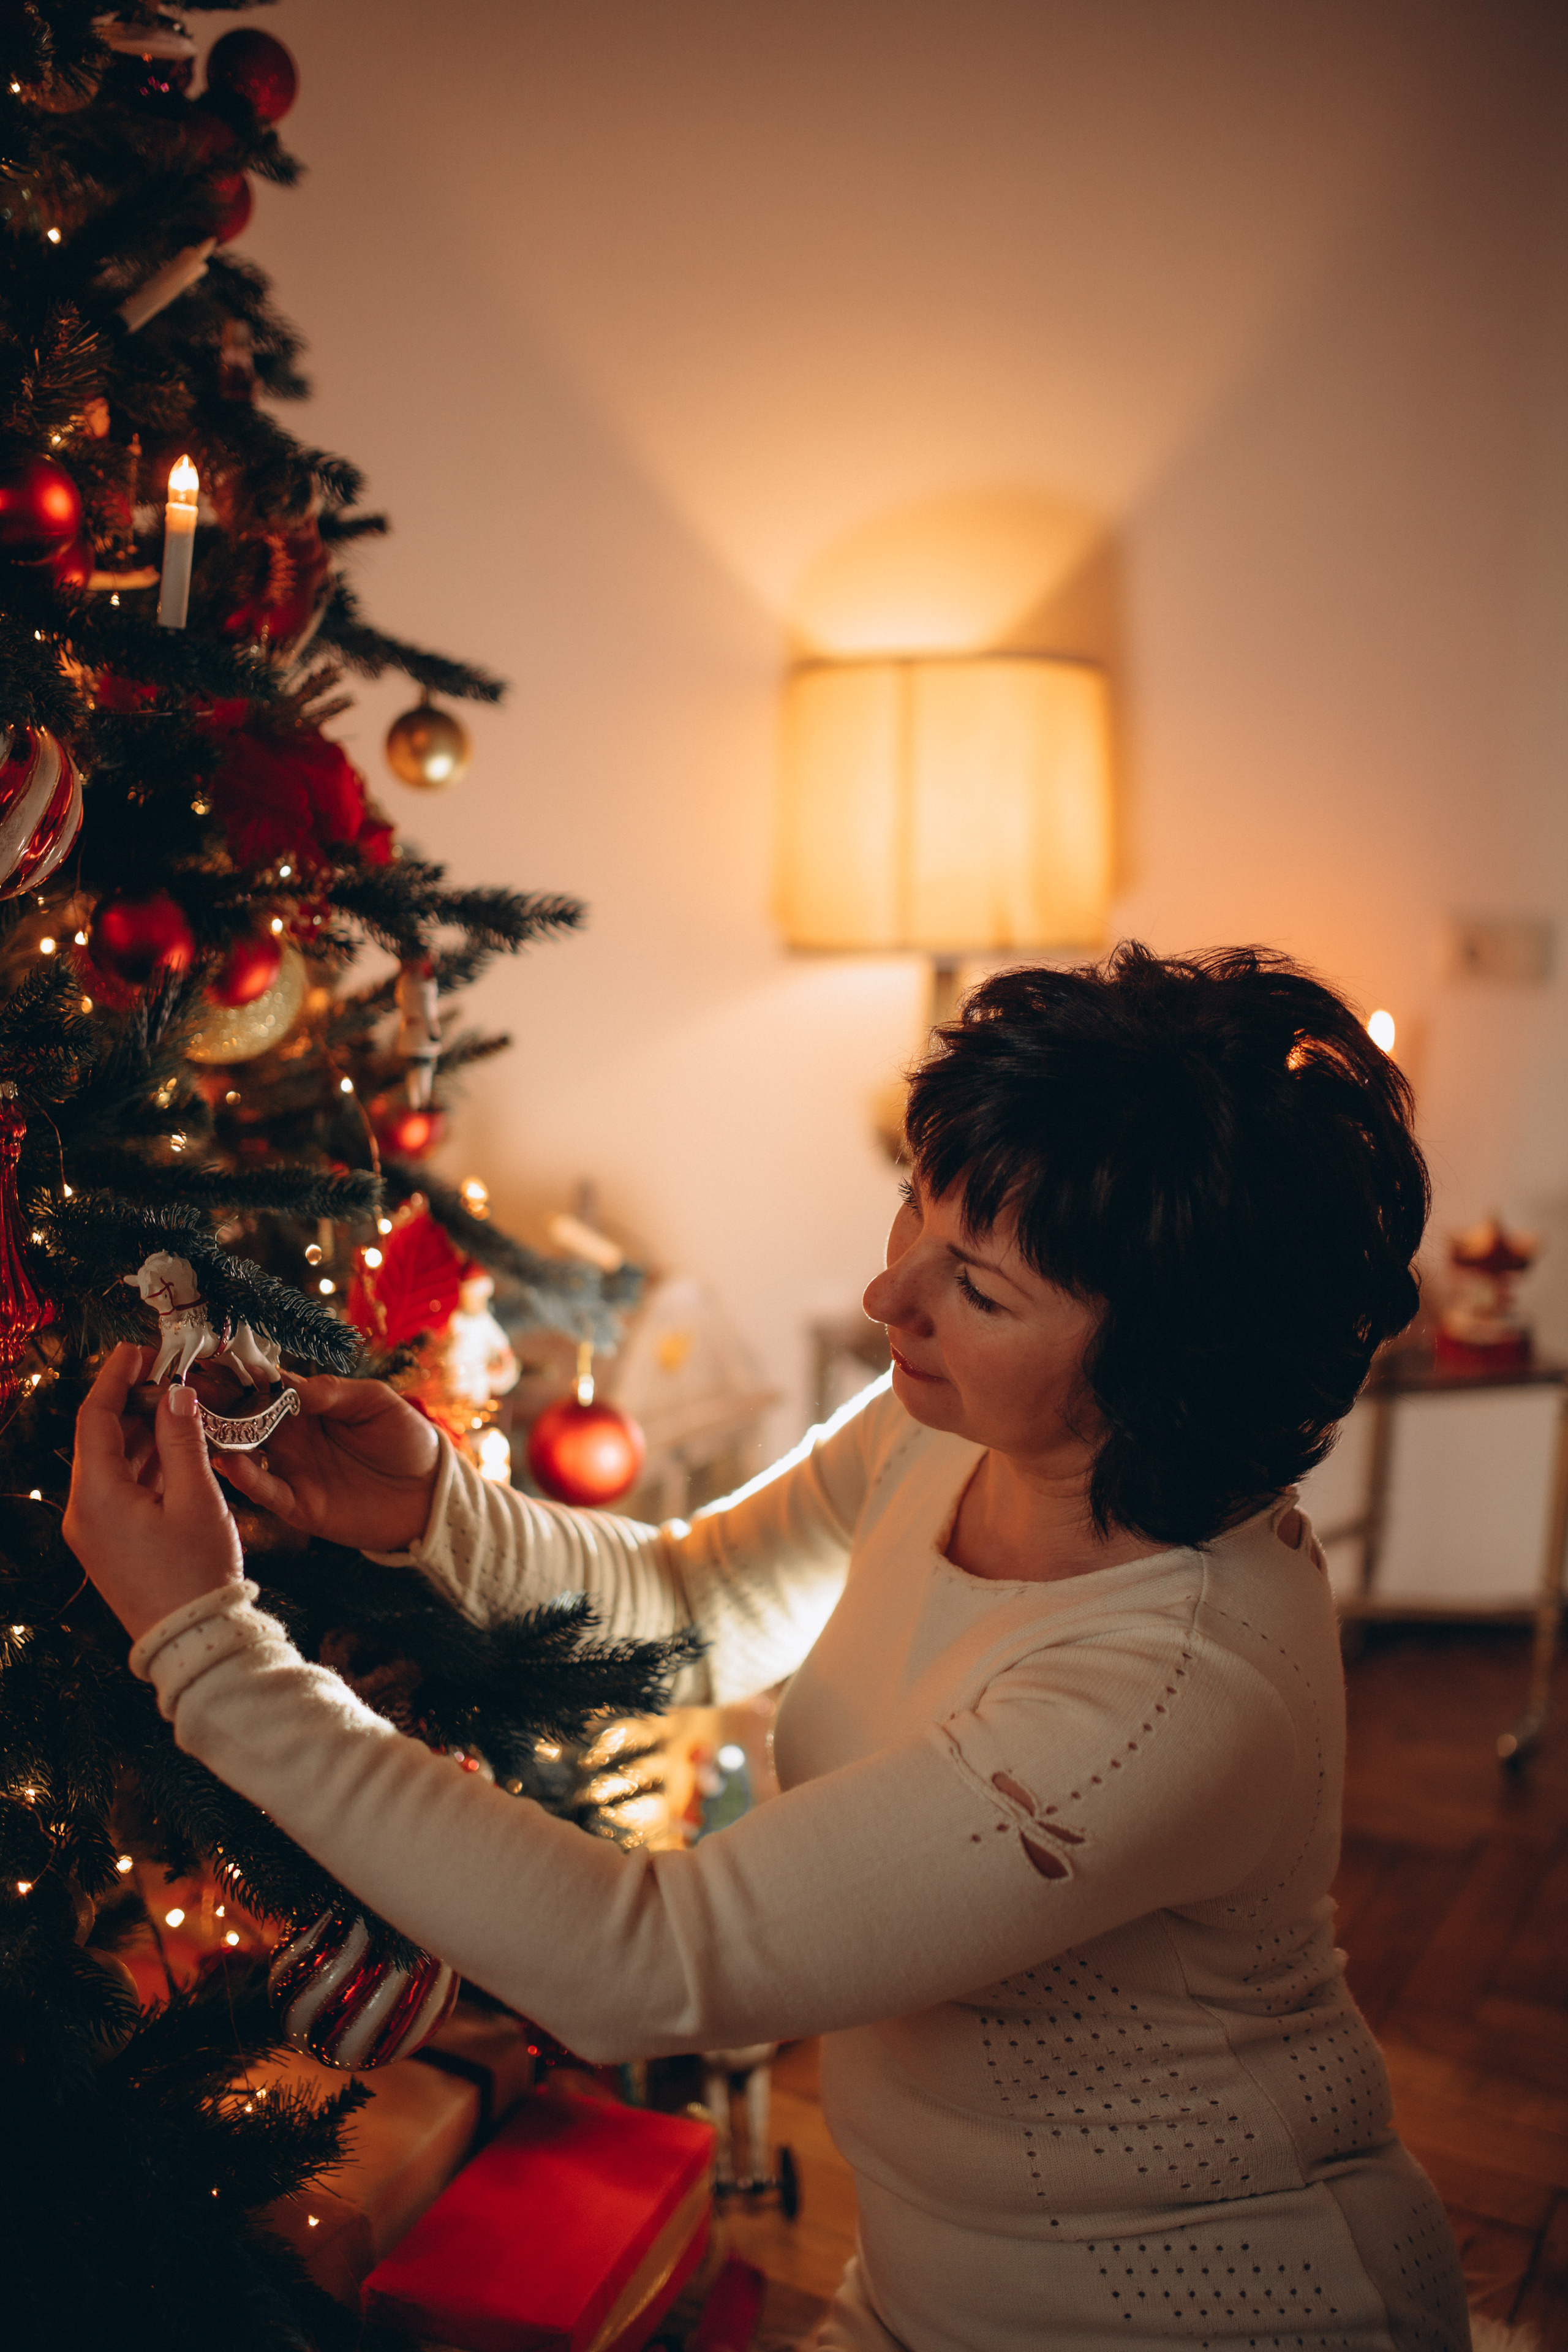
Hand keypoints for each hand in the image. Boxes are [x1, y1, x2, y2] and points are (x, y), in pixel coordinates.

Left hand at [65, 1343, 245, 1641]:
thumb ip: (183, 1440)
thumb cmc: (196, 1573)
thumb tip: (175, 1394)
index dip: (115, 1376)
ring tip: (180, 1410)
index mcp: (96, 1496)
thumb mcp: (198, 1498)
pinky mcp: (109, 1545)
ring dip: (141, 1434)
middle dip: (133, 1403)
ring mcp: (93, 1532)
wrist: (193, 1641)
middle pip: (99, 1439)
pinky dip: (144, 1465)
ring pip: (110, 1464)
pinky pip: (119, 1491)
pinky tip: (177, 1452)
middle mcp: (83, 1512)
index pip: (94, 1417)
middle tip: (171, 1377)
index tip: (139, 1349)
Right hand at [209, 1372, 440, 1552]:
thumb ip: (334, 1392)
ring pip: (243, 1454)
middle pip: (241, 1417)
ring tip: (191, 1424)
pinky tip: (228, 1462)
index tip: (202, 1354)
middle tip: (177, 1389)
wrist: (430, 1492)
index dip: (234, 1370)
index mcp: (306, 1405)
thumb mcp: (375, 1402)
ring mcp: (291, 1471)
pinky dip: (245, 1478)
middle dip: (211, 1403)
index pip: (262, 1384)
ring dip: (217, 1440)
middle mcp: (290, 1437)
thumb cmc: (406, 1438)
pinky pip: (266, 1491)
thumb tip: (292, 1385)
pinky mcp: (300, 1505)